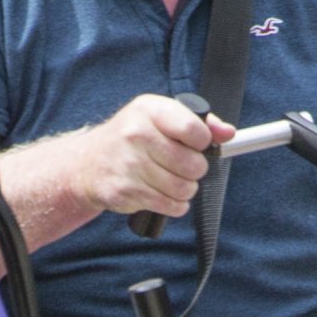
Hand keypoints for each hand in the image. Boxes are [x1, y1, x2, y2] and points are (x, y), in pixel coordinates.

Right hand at [85, 94, 235, 220]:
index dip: (203, 142)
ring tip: (173, 180)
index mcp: (149, 110)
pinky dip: (174, 205)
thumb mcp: (160, 117)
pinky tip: (164, 194)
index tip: (195, 145)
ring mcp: (129, 165)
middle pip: (193, 164)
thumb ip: (199, 122)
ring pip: (184, 188)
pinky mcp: (125, 191)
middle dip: (195, 170)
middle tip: (184, 167)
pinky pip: (170, 206)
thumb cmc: (131, 138)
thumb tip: (228, 133)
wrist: (88, 163)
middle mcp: (136, 134)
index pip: (195, 130)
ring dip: (185, 189)